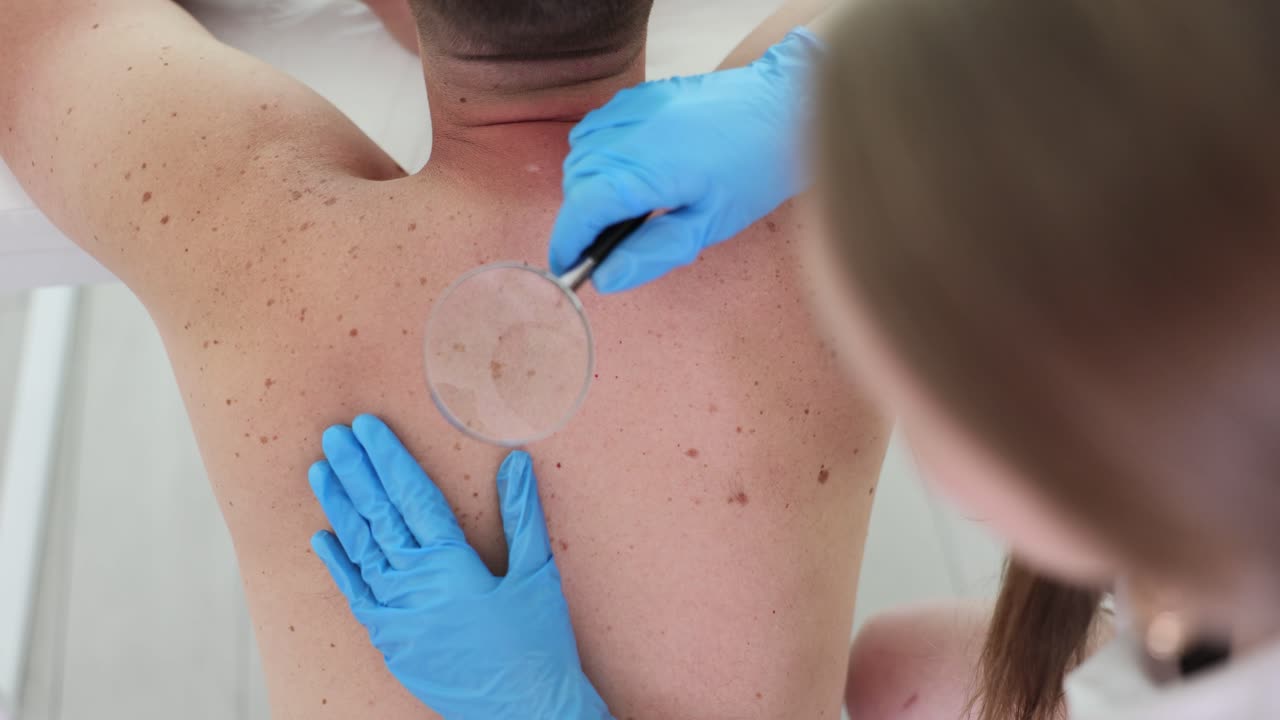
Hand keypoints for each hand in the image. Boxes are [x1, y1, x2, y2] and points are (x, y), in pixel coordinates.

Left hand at [309, 415, 609, 719]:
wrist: (525, 711)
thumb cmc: (539, 643)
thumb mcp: (538, 572)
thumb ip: (522, 514)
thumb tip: (515, 460)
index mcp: (452, 564)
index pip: (411, 496)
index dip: (388, 458)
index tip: (367, 428)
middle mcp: (415, 586)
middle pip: (378, 516)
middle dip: (354, 471)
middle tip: (334, 436)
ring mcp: (396, 616)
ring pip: (360, 550)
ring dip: (338, 508)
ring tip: (320, 471)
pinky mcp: (391, 642)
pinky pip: (356, 596)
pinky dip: (339, 565)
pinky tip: (322, 538)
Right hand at [549, 28, 824, 292]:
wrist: (786, 106)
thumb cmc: (756, 167)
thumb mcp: (710, 224)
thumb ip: (653, 251)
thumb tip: (606, 279)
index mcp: (646, 169)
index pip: (581, 209)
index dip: (568, 244)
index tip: (568, 267)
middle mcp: (629, 132)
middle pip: (576, 184)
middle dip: (582, 219)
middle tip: (609, 243)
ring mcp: (632, 108)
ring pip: (580, 155)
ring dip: (587, 186)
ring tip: (622, 207)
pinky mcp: (639, 95)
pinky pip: (596, 128)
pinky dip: (598, 154)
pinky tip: (627, 170)